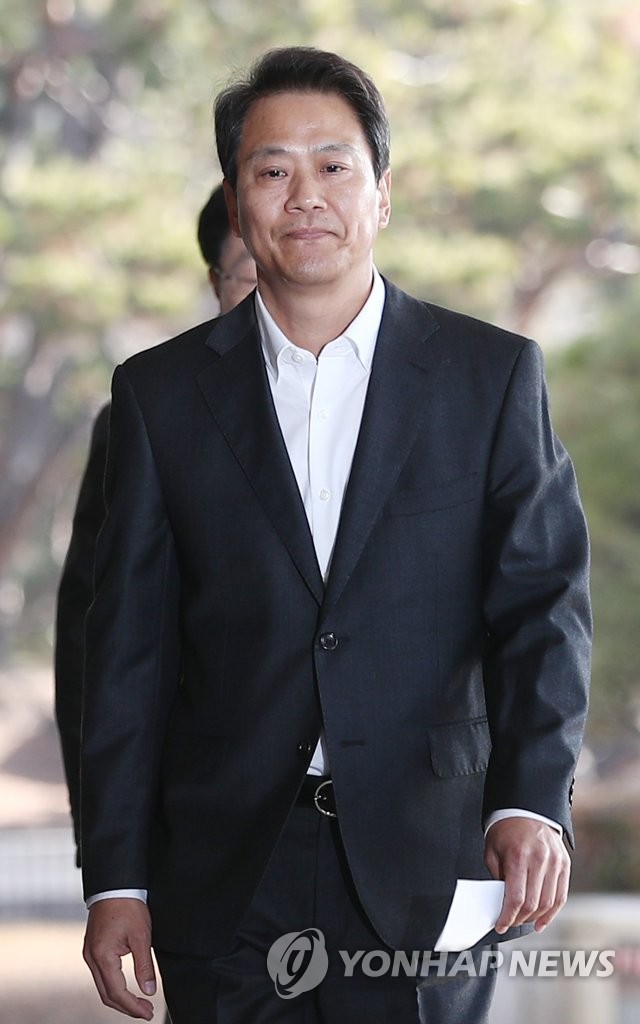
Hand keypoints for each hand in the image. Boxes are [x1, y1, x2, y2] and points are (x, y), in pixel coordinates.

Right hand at [83, 898, 156, 1018]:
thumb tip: (149, 989)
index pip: (117, 992)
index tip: (148, 1012)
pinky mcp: (92, 949)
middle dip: (126, 1007)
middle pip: (106, 994)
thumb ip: (144, 965)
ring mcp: (89, 954)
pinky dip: (113, 985)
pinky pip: (100, 975)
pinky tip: (126, 987)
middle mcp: (91, 958)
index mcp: (102, 956)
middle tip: (146, 1012)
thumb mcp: (141, 936)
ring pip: (102, 986)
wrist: (115, 886)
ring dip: (119, 998)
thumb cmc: (128, 906)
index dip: (133, 1006)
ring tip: (139, 1003)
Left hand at [484, 817, 569, 934]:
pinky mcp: (564, 864)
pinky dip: (552, 913)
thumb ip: (498, 877)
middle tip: (510, 922)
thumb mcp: (493, 851)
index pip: (516, 898)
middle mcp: (540, 859)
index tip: (501, 925)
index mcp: (519, 856)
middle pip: (532, 904)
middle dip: (519, 919)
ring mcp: (555, 862)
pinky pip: (561, 895)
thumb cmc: (506, 828)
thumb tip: (501, 902)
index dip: (508, 917)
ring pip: (548, 903)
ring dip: (535, 918)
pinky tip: (542, 921)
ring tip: (523, 921)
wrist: (526, 808)